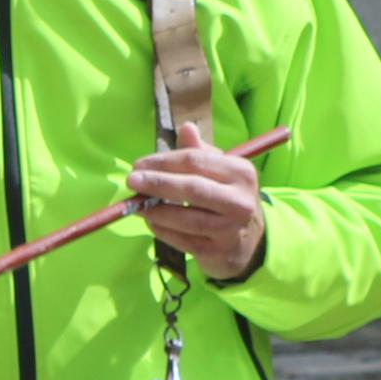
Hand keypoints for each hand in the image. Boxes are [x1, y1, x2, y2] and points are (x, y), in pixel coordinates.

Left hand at [128, 118, 266, 281]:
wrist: (249, 241)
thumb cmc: (227, 198)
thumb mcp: (220, 171)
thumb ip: (200, 151)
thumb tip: (185, 127)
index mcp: (241, 172)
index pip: (195, 161)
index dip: (163, 162)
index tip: (139, 165)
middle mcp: (239, 201)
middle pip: (191, 188)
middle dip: (157, 183)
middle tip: (132, 181)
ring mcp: (230, 229)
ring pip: (185, 218)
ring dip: (155, 210)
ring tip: (136, 205)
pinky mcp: (218, 252)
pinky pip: (182, 240)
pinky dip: (162, 230)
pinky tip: (151, 222)